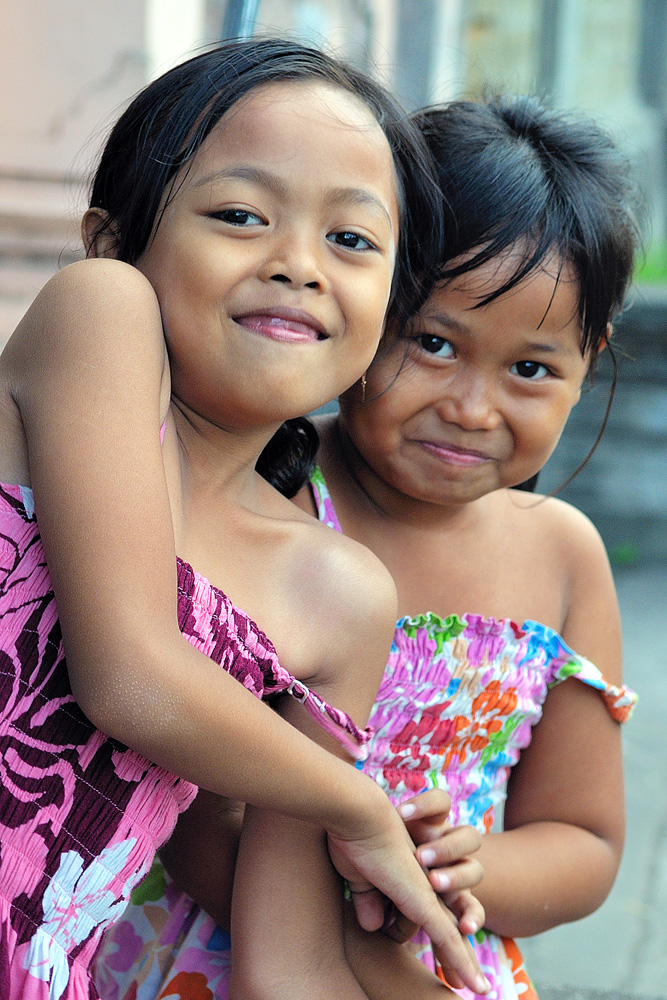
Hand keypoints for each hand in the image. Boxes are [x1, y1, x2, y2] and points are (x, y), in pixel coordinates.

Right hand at [326, 786, 489, 994]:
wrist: (360, 817)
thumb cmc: (353, 840)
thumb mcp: (358, 879)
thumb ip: (369, 899)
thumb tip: (374, 925)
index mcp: (410, 878)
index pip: (429, 914)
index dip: (434, 939)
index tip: (445, 969)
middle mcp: (425, 883)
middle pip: (449, 924)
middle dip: (460, 956)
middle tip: (466, 983)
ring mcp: (429, 892)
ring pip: (452, 935)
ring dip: (458, 961)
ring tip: (467, 983)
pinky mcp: (426, 901)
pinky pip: (449, 938)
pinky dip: (461, 964)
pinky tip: (476, 985)